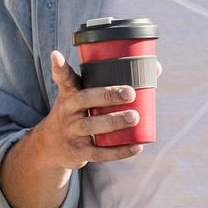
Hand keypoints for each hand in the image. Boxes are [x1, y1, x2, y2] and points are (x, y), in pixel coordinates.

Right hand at [33, 51, 146, 171]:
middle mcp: (67, 111)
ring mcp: (71, 132)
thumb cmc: (78, 114)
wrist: (51, 147)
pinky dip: (119, 151)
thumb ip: (110, 84)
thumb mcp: (83, 97)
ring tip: (134, 117)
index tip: (56, 55)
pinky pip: (99, 152)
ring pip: (91, 126)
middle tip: (130, 93)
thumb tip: (155, 68)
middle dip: (107, 95)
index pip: (64, 78)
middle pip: (84, 100)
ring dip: (113, 122)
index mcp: (69, 94)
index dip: (60, 67)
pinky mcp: (78, 152)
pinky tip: (136, 146)